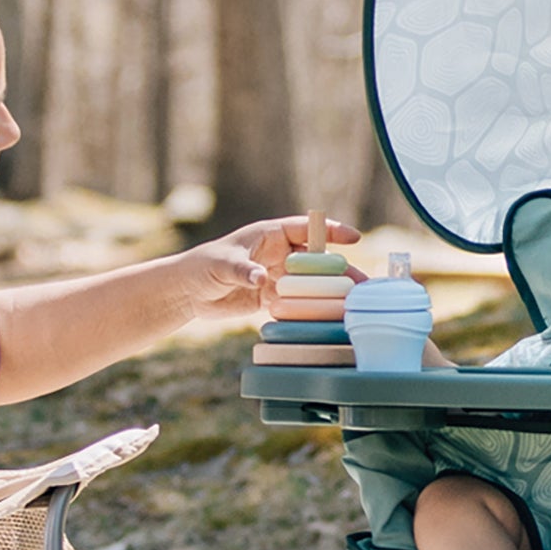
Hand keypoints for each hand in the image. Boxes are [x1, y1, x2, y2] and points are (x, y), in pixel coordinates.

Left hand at [178, 209, 363, 317]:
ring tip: (353, 305)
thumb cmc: (203, 266)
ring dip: (330, 294)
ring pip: (310, 284)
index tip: (353, 237)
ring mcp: (279, 278)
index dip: (331, 231)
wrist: (188, 292)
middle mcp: (280, 255)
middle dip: (339, 271)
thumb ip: (244, 270)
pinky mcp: (273, 299)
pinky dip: (311, 311)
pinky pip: (297, 304)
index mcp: (271, 235)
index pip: (307, 229)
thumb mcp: (222, 264)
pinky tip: (329, 320)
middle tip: (362, 283)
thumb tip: (262, 278)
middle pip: (316, 260)